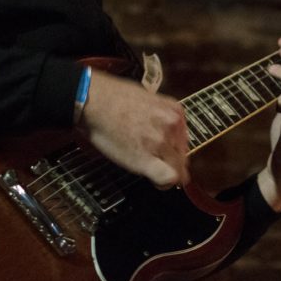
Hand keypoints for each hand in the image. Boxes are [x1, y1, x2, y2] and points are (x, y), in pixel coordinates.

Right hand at [78, 70, 189, 187]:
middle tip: (157, 164)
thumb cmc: (114, 97)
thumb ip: (161, 113)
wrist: (95, 102)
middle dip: (172, 162)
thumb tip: (164, 128)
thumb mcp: (148, 98)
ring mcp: (161, 142)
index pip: (185, 139)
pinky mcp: (146, 159)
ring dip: (167, 172)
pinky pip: (167, 177)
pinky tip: (157, 182)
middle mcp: (172, 126)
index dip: (176, 150)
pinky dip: (165, 183)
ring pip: (177, 168)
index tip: (168, 155)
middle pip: (182, 155)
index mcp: (174, 111)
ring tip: (152, 171)